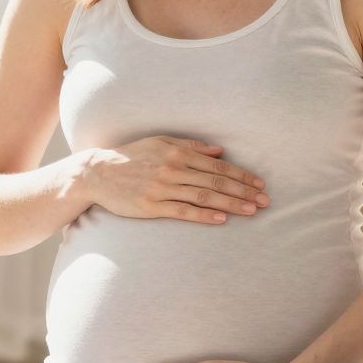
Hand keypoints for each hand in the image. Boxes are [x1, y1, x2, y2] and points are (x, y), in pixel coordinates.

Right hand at [83, 136, 269, 223]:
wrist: (98, 172)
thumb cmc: (132, 156)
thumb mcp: (161, 142)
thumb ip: (190, 146)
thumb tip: (219, 151)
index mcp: (177, 152)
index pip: (217, 166)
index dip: (241, 175)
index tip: (259, 184)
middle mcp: (173, 169)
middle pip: (215, 181)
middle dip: (243, 191)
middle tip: (264, 201)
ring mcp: (162, 188)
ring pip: (204, 196)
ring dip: (230, 204)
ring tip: (251, 211)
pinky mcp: (151, 206)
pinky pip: (183, 211)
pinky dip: (204, 215)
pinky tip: (221, 219)